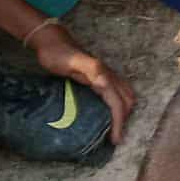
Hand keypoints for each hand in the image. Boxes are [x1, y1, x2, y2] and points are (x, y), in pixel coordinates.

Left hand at [31, 26, 135, 143]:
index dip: (118, 122)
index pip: (117, 102)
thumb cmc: (58, 54)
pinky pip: (117, 93)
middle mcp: (108, 76)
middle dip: (124, 120)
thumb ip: (91, 69)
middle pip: (126, 100)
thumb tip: (107, 83)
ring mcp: (106, 76)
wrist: (53, 41)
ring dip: (124, 113)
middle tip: (114, 138)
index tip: (115, 140)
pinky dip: (119, 106)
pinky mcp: (101, 77)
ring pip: (125, 96)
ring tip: (114, 129)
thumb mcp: (72, 62)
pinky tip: (109, 114)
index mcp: (102, 75)